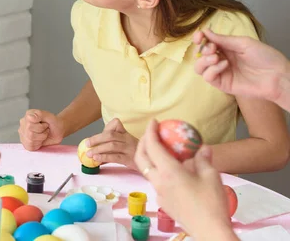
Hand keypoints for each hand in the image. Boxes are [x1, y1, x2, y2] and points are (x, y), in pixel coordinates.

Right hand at [18, 109, 64, 150]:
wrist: (58, 130)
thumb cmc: (54, 123)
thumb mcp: (50, 116)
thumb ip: (40, 114)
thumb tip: (30, 117)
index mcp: (28, 115)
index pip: (29, 124)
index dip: (40, 127)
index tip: (45, 124)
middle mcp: (23, 123)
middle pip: (30, 134)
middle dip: (42, 133)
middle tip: (46, 129)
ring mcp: (23, 133)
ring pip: (30, 141)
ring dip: (41, 139)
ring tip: (43, 134)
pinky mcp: (25, 142)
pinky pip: (29, 147)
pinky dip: (37, 145)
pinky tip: (40, 140)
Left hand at [85, 118, 138, 169]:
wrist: (150, 162)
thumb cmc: (133, 153)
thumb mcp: (124, 144)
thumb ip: (110, 144)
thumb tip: (92, 149)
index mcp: (125, 133)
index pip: (116, 123)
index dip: (106, 127)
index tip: (98, 134)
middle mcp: (128, 139)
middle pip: (110, 135)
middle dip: (96, 138)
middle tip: (87, 143)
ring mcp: (129, 149)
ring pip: (112, 145)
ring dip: (98, 149)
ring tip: (89, 153)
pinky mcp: (130, 159)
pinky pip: (115, 157)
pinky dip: (104, 157)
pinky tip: (97, 159)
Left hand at [134, 120, 236, 240]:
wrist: (209, 231)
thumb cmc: (211, 203)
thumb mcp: (211, 176)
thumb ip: (203, 159)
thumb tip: (203, 147)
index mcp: (169, 172)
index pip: (152, 146)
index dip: (150, 131)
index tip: (154, 122)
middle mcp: (158, 181)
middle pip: (141, 157)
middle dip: (143, 142)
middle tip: (152, 134)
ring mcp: (158, 192)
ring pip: (146, 169)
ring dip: (149, 156)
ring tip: (162, 150)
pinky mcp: (162, 201)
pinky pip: (155, 180)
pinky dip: (157, 169)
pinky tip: (171, 169)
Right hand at [194, 29, 287, 103]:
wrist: (277, 76)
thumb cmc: (265, 57)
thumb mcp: (243, 43)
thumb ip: (223, 39)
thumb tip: (205, 31)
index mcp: (227, 48)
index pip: (206, 43)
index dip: (199, 38)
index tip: (199, 36)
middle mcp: (221, 59)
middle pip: (200, 55)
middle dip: (203, 49)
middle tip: (213, 49)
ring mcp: (221, 73)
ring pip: (199, 67)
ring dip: (203, 60)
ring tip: (215, 58)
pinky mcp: (223, 84)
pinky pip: (208, 77)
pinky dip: (212, 70)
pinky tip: (224, 65)